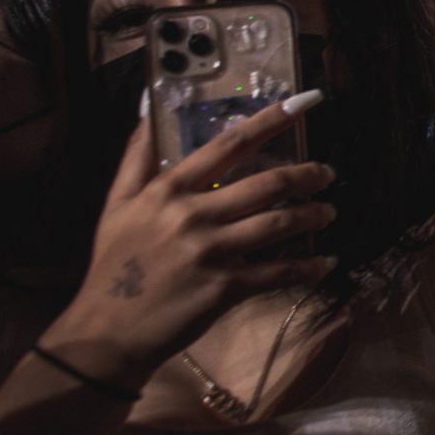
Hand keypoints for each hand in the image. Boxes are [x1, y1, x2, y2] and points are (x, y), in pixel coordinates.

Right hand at [36, 95, 337, 389]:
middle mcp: (192, 215)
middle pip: (266, 184)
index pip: (229, 145)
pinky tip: (325, 263)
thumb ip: (135, 159)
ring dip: (312, 215)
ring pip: (278, 224)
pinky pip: (278, 272)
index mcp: (168, 190)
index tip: (305, 103)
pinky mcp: (224, 288)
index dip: (270, 121)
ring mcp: (210, 252)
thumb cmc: (113, 266)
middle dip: (306, 175)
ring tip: (329, 212)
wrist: (106, 331)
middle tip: (327, 174)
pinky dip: (307, 267)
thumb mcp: (116, 206)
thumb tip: (147, 113)